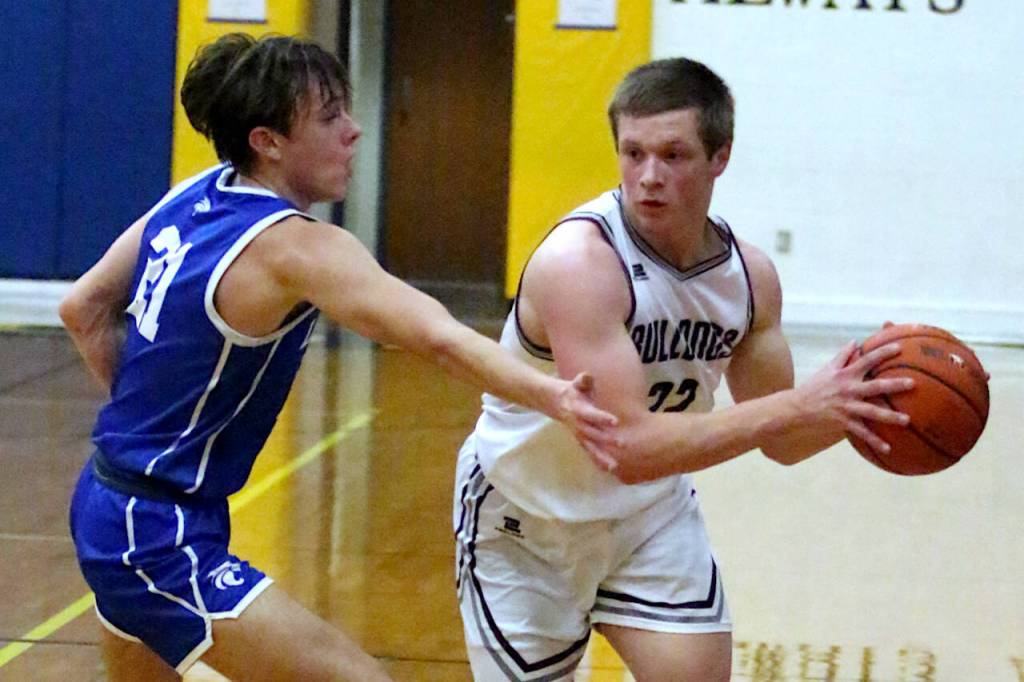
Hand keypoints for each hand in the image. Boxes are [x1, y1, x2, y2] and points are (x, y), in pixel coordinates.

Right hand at [554, 372, 620, 465]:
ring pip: (590, 447)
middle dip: (606, 439)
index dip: (602, 418)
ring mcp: (579, 434)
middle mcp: (578, 424)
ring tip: (614, 466)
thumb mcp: (576, 383)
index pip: (591, 414)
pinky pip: (589, 452)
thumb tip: (587, 376)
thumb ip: (584, 380)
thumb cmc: (572, 391)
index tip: (615, 421)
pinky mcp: (581, 440)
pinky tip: (610, 469)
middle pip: (592, 433)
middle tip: (622, 443)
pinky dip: (598, 461)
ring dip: (602, 456)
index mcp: (578, 409)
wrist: (554, 402)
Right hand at [795, 340, 913, 455]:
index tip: (899, 348)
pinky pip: (862, 433)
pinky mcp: (844, 422)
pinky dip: (874, 441)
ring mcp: (847, 407)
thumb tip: (856, 342)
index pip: (866, 360)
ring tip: (907, 420)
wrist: (798, 407)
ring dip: (890, 416)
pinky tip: (888, 449)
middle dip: (894, 385)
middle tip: (912, 383)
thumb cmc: (815, 386)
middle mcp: (848, 389)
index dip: (882, 353)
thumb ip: (843, 355)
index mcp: (845, 375)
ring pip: (871, 411)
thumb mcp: (827, 369)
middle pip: (875, 386)